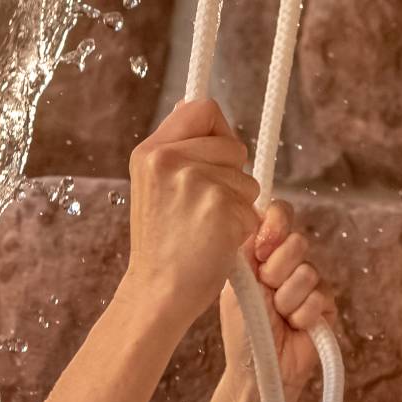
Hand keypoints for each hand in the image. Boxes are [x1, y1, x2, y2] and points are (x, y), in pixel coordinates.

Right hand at [120, 98, 262, 323]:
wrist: (157, 292)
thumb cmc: (162, 246)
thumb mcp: (155, 188)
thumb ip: (178, 150)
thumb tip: (199, 107)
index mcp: (149, 151)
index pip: (203, 108)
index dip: (218, 132)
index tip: (213, 160)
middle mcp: (168, 159)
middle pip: (233, 144)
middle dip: (230, 176)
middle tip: (202, 210)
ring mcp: (194, 181)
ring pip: (246, 178)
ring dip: (238, 205)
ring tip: (206, 230)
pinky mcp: (219, 205)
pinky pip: (252, 207)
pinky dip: (242, 228)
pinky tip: (216, 244)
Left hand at [217, 201, 338, 401]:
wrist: (258, 371)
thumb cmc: (243, 330)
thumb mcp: (238, 284)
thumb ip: (247, 248)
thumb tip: (259, 214)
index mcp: (263, 253)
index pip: (279, 216)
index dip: (276, 225)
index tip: (262, 247)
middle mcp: (287, 264)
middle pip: (297, 241)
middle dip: (276, 271)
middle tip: (265, 292)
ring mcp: (309, 283)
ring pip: (307, 271)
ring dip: (287, 299)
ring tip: (277, 316)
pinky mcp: (326, 305)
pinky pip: (321, 296)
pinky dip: (302, 315)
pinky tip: (293, 327)